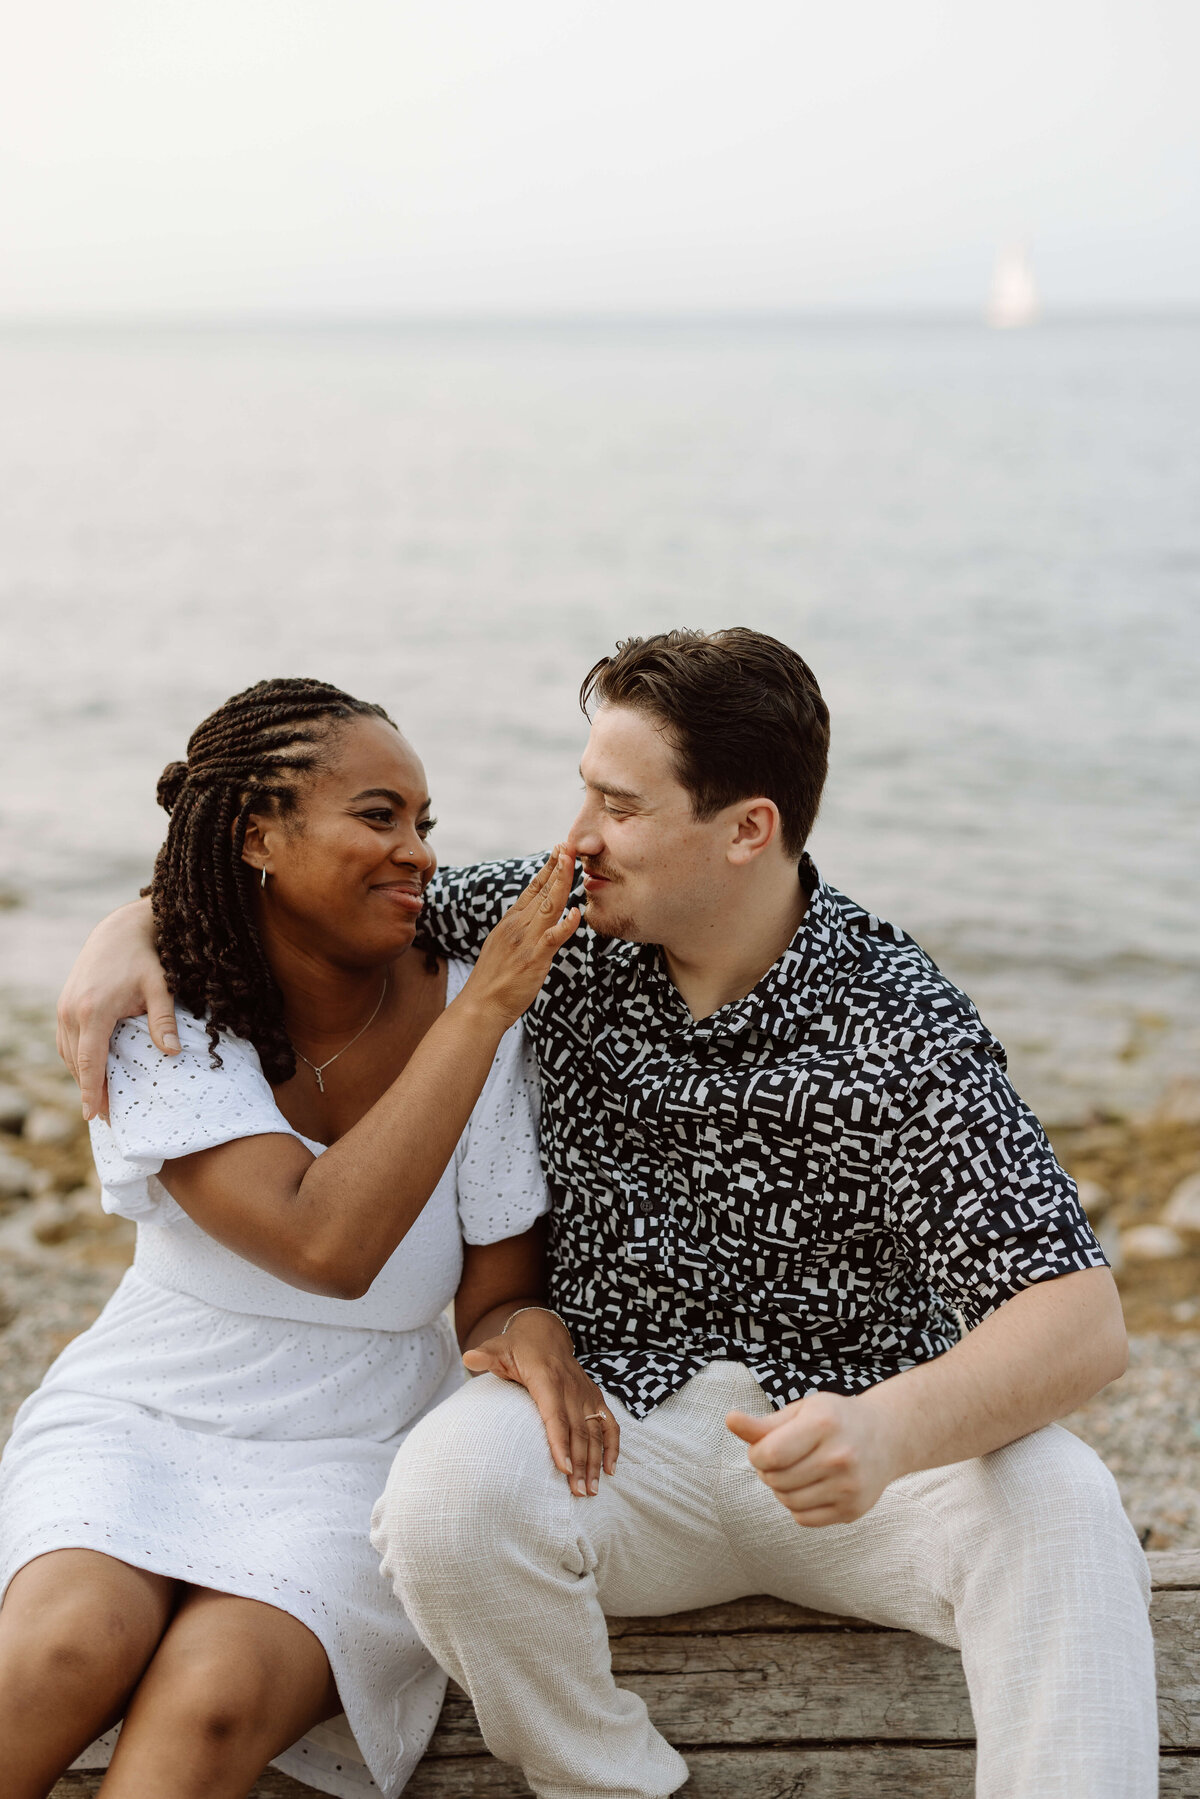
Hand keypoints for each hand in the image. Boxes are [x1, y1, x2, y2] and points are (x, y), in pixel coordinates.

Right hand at [56, 899, 178, 1121]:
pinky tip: (92, 1072)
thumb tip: (173, 1053)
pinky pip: (66, 1042)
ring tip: (100, 1100)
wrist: (119, 930)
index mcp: (94, 1010)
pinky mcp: (64, 1005)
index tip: (93, 1116)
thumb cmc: (143, 957)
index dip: (92, 1092)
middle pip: (77, 1063)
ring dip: (82, 1077)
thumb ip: (163, 1020)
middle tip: (107, 1117)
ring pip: (68, 1054)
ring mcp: (64, 1008)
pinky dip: (77, 1060)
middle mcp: (71, 1011)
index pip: (90, 1062)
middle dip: (90, 1091)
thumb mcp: (159, 987)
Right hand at [461, 849, 580, 1030]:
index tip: (558, 851)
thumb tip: (532, 919)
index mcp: (510, 922)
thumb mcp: (502, 946)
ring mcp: (525, 941)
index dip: (547, 869)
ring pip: (549, 906)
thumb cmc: (493, 981)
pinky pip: (552, 938)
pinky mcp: (533, 959)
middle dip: (558, 867)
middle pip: (543, 892)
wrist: (480, 1006)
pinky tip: (576, 914)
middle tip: (569, 845)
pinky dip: (565, 925)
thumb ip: (518, 930)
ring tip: (573, 863)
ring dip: (562, 883)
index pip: (532, 889)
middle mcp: (517, 926)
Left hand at [463, 1309, 618, 1497]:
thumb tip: (468, 1357)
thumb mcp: (499, 1348)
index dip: (559, 1442)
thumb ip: (485, 1355)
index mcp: (547, 1378)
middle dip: (580, 1463)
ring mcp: (585, 1393)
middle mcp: (570, 1387)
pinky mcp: (594, 1396)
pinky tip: (610, 1469)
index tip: (563, 1469)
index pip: (554, 1414)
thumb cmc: (517, 1347)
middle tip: (578, 1493)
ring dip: (594, 1461)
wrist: (545, 1332)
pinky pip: (609, 1422)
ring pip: (594, 1431)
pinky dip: (612, 1445)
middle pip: (578, 1429)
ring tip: (590, 1490)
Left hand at [726, 1390, 901, 1527]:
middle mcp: (839, 1456)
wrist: (886, 1436)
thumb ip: (764, 1423)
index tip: (763, 1447)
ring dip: (780, 1488)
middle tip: (781, 1458)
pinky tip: (809, 1486)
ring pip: (787, 1501)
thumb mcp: (802, 1411)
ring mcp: (849, 1486)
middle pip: (776, 1479)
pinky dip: (797, 1505)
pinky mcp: (853, 1509)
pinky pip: (804, 1518)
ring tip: (794, 1471)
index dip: (756, 1454)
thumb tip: (730, 1420)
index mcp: (823, 1423)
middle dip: (768, 1470)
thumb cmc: (835, 1419)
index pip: (769, 1454)